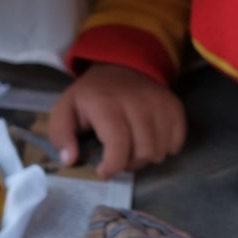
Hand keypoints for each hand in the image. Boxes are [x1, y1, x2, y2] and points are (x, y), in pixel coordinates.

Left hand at [48, 63, 185, 176]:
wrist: (120, 67)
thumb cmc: (91, 96)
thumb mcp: (65, 110)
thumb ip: (61, 135)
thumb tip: (70, 160)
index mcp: (106, 104)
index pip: (119, 145)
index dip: (112, 166)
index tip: (103, 170)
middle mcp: (137, 102)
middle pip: (143, 152)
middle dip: (129, 163)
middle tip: (119, 156)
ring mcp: (159, 103)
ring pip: (160, 151)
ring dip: (146, 158)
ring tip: (133, 148)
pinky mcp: (174, 106)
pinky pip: (176, 142)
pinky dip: (164, 149)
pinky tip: (150, 140)